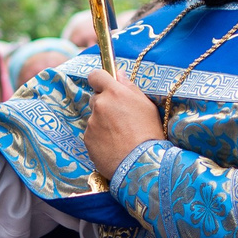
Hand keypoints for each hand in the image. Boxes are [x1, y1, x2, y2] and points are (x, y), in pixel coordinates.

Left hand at [83, 67, 165, 182]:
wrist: (142, 163)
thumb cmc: (149, 133)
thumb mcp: (146, 105)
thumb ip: (129, 87)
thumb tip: (118, 74)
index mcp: (114, 92)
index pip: (96, 75)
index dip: (99, 80)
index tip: (104, 86)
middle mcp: (99, 104)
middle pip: (96, 98)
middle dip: (105, 105)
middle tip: (120, 118)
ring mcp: (91, 122)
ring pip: (94, 117)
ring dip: (103, 123)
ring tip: (120, 136)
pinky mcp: (87, 139)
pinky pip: (92, 133)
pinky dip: (100, 137)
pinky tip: (114, 146)